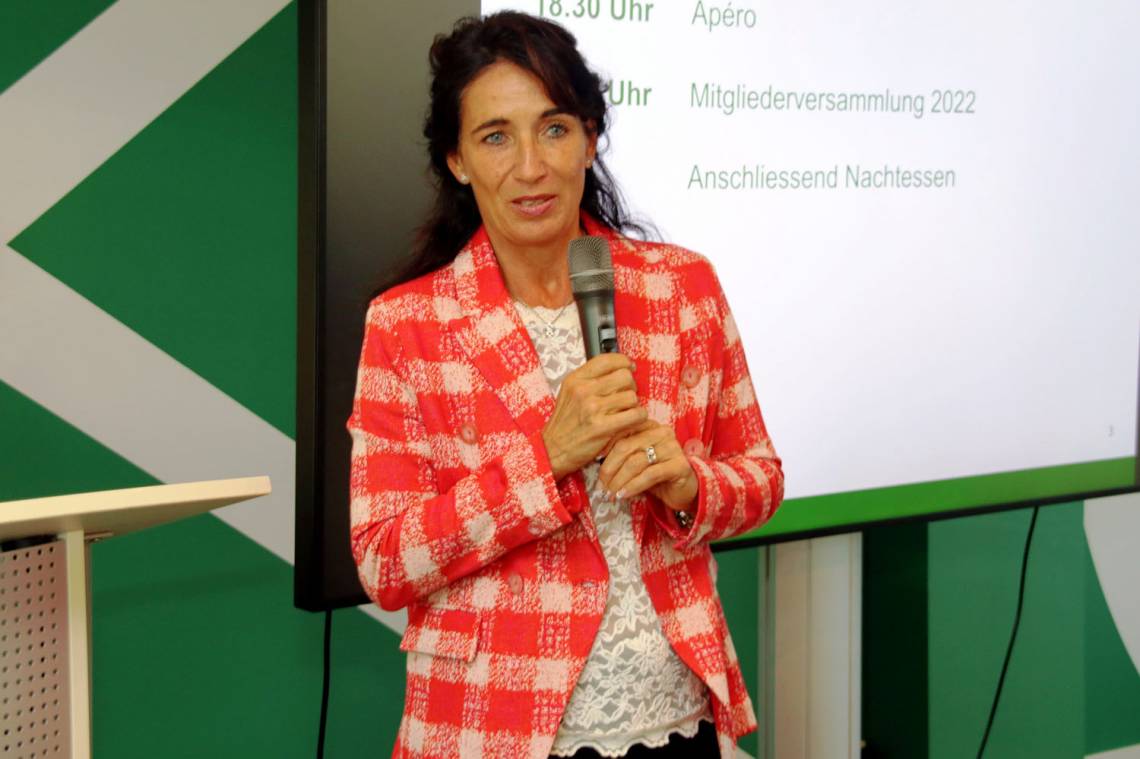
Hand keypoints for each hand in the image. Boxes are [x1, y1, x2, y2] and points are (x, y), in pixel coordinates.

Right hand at [541, 353, 646, 480]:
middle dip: (630, 386)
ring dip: (633, 405)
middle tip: (625, 396)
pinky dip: (639, 417)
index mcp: (575, 379)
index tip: (629, 367)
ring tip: (625, 411)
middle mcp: (583, 390)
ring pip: (632, 396)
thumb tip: (620, 368)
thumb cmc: (565, 423)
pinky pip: (635, 414)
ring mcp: (592, 409)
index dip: (624, 362)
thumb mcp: (570, 393)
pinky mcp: (602, 427)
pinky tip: (632, 420)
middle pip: (624, 376)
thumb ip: (590, 379)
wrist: (552, 450)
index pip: (607, 360)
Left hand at [598, 421, 697, 511]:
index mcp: (648, 425)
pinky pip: (650, 475)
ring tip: (610, 493)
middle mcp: (662, 432)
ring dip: (619, 481)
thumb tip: (594, 460)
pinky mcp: (680, 465)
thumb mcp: (635, 461)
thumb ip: (620, 455)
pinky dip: (633, 486)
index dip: (605, 448)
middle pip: (625, 447)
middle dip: (609, 469)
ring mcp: (672, 447)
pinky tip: (624, 495)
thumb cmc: (655, 475)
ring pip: (636, 462)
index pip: (621, 432)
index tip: (594, 463)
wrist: (684, 490)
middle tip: (601, 486)